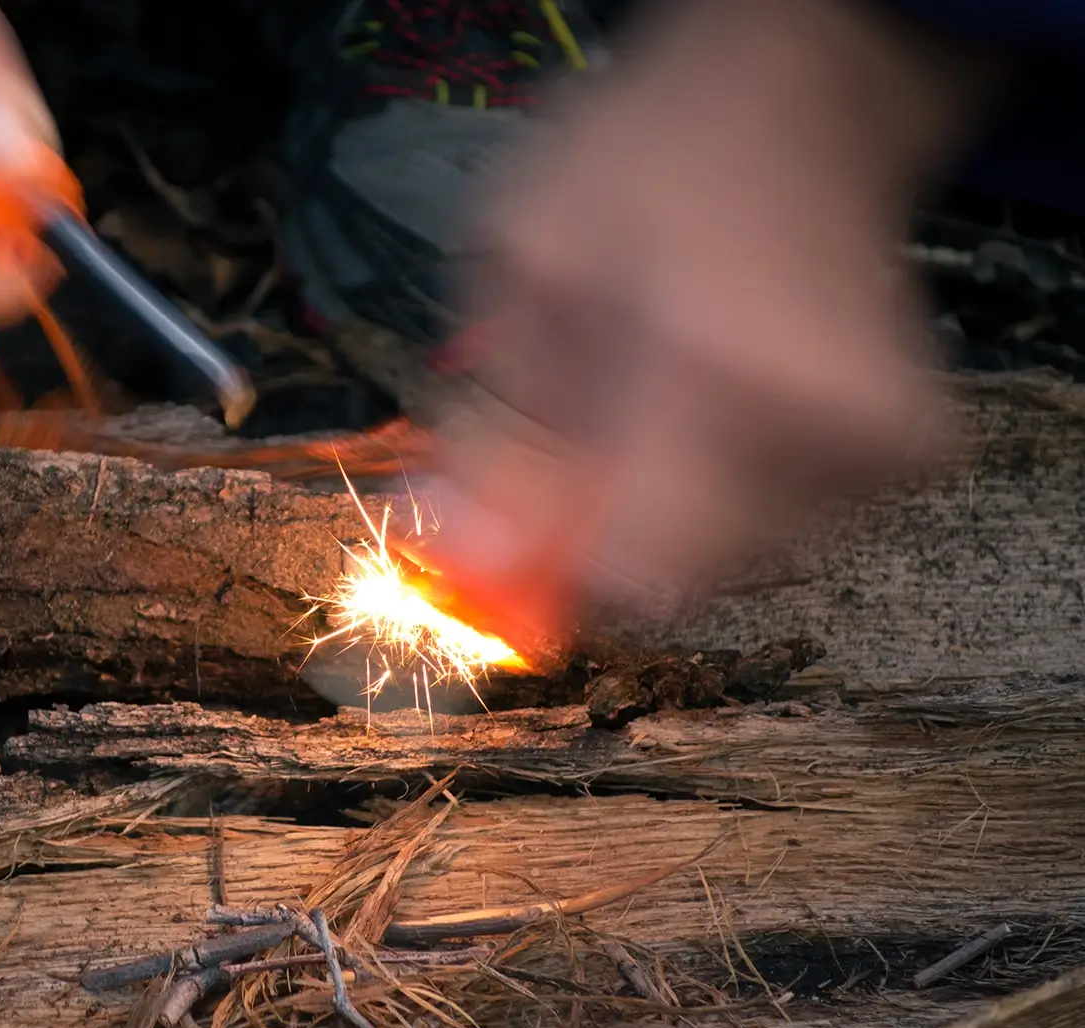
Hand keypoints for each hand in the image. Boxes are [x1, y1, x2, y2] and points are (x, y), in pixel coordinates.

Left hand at [415, 0, 999, 648]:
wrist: (804, 94)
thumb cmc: (648, 156)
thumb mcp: (524, 268)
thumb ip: (499, 433)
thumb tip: (473, 569)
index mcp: (727, 369)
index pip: (642, 572)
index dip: (559, 570)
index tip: (519, 523)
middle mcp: (827, 426)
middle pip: (679, 578)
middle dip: (608, 525)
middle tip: (588, 421)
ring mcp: (884, 447)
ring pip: (729, 557)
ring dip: (667, 499)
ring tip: (664, 380)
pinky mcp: (910, 456)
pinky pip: (782, 524)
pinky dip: (727, 480)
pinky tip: (718, 390)